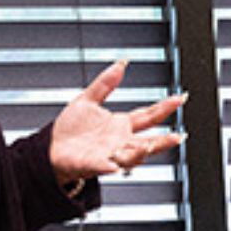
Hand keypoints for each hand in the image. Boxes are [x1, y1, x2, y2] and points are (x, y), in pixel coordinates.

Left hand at [49, 60, 186, 181]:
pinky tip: (116, 165)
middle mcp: (119, 142)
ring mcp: (108, 154)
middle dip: (163, 140)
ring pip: (131, 156)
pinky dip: (110, 166)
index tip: (180, 99)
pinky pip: (104, 166)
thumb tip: (121, 64)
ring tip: (149, 146)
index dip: (165, 107)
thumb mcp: (88, 99)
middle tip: (178, 136)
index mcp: (121, 125)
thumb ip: (105, 83)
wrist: (50, 148)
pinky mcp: (92, 164)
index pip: (148, 116)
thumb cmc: (69, 128)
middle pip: (148, 141)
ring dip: (141, 153)